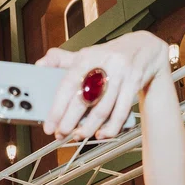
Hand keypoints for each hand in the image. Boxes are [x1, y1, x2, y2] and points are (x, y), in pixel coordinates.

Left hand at [37, 31, 169, 139]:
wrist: (145, 49)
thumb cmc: (109, 56)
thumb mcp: (86, 53)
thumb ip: (61, 60)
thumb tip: (39, 65)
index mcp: (88, 56)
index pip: (68, 84)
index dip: (57, 108)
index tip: (49, 125)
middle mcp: (105, 64)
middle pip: (84, 99)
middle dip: (70, 121)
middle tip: (60, 134)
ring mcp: (121, 75)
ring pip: (103, 108)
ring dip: (89, 127)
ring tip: (77, 136)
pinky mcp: (134, 84)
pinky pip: (121, 112)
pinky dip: (110, 127)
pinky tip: (101, 135)